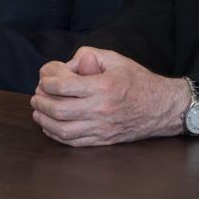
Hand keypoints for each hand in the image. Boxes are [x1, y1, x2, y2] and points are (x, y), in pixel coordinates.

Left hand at [30, 46, 186, 146]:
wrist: (162, 107)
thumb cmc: (137, 80)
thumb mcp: (114, 58)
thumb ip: (88, 56)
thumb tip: (65, 66)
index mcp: (104, 87)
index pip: (64, 86)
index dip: (47, 82)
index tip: (44, 78)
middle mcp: (101, 109)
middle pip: (59, 110)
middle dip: (42, 101)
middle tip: (37, 95)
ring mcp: (102, 128)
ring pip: (63, 130)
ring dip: (44, 120)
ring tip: (38, 110)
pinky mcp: (103, 140)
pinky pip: (74, 142)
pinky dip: (56, 135)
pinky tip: (50, 125)